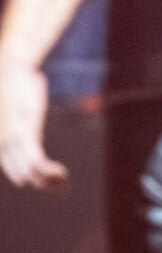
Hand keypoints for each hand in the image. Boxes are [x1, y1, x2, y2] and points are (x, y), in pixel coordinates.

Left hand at [0, 64, 68, 190]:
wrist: (12, 67)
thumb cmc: (16, 82)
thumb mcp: (17, 106)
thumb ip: (22, 120)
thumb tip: (32, 121)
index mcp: (0, 142)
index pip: (16, 172)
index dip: (34, 180)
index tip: (53, 179)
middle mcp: (2, 146)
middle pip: (23, 177)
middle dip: (44, 185)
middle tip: (64, 184)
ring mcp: (12, 142)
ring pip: (30, 175)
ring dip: (49, 183)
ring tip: (65, 181)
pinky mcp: (26, 135)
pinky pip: (37, 164)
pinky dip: (51, 174)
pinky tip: (62, 174)